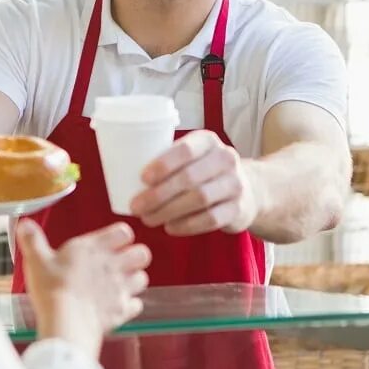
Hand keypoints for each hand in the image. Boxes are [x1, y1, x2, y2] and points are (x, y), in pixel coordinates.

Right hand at [16, 220, 149, 358]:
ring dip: (134, 280)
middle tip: (121, 263)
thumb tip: (25, 224)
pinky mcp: (122, 310)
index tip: (113, 241)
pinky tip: (116, 306)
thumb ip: (32, 240)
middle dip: (135, 256)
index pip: (123, 232)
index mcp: (92, 248)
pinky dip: (129, 305)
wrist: (66, 322)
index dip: (121, 236)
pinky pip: (136, 305)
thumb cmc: (52, 289)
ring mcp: (120, 288)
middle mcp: (112, 265)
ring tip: (120, 284)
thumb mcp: (36, 260)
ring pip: (142, 278)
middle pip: (142, 253)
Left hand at [129, 130, 259, 235]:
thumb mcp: (190, 156)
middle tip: (136, 206)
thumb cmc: (202, 171)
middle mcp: (226, 159)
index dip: (163, 164)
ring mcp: (235, 184)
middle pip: (189, 178)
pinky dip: (186, 225)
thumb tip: (121, 172)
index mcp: (208, 141)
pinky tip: (169, 227)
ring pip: (199, 199)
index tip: (142, 178)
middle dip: (159, 195)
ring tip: (148, 219)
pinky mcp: (239, 209)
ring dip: (168, 212)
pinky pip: (210, 219)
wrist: (247, 189)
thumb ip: (166, 160)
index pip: (186, 150)